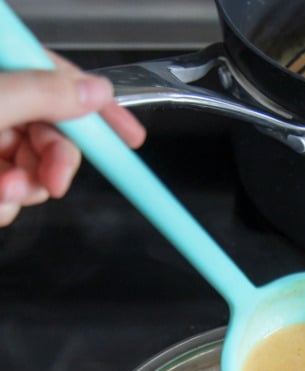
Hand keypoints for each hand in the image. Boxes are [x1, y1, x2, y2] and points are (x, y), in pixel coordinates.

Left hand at [0, 52, 145, 225]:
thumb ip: (42, 94)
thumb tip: (94, 92)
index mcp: (4, 73)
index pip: (62, 82)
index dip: (100, 110)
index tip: (133, 137)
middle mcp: (0, 106)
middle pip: (53, 135)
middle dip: (57, 164)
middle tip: (54, 181)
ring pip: (35, 172)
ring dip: (28, 189)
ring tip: (1, 190)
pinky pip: (12, 197)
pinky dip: (7, 204)